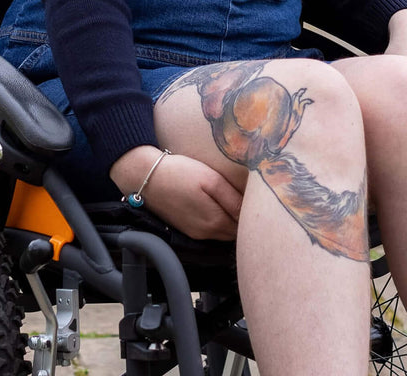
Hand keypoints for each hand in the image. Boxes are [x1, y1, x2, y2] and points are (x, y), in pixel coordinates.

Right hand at [111, 147, 241, 240]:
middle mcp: (206, 233)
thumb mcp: (211, 180)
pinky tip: (219, 205)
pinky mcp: (186, 227)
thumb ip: (232, 199)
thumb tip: (249, 213)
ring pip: (222, 232)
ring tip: (237, 202)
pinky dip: (219, 221)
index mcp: (215, 222)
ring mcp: (195, 233)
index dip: (254, 215)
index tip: (260, 201)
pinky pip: (210, 230)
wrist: (146, 176)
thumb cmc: (180, 173)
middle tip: (253, 201)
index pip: (244, 227)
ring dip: (231, 221)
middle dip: (244, 221)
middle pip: (234, 232)